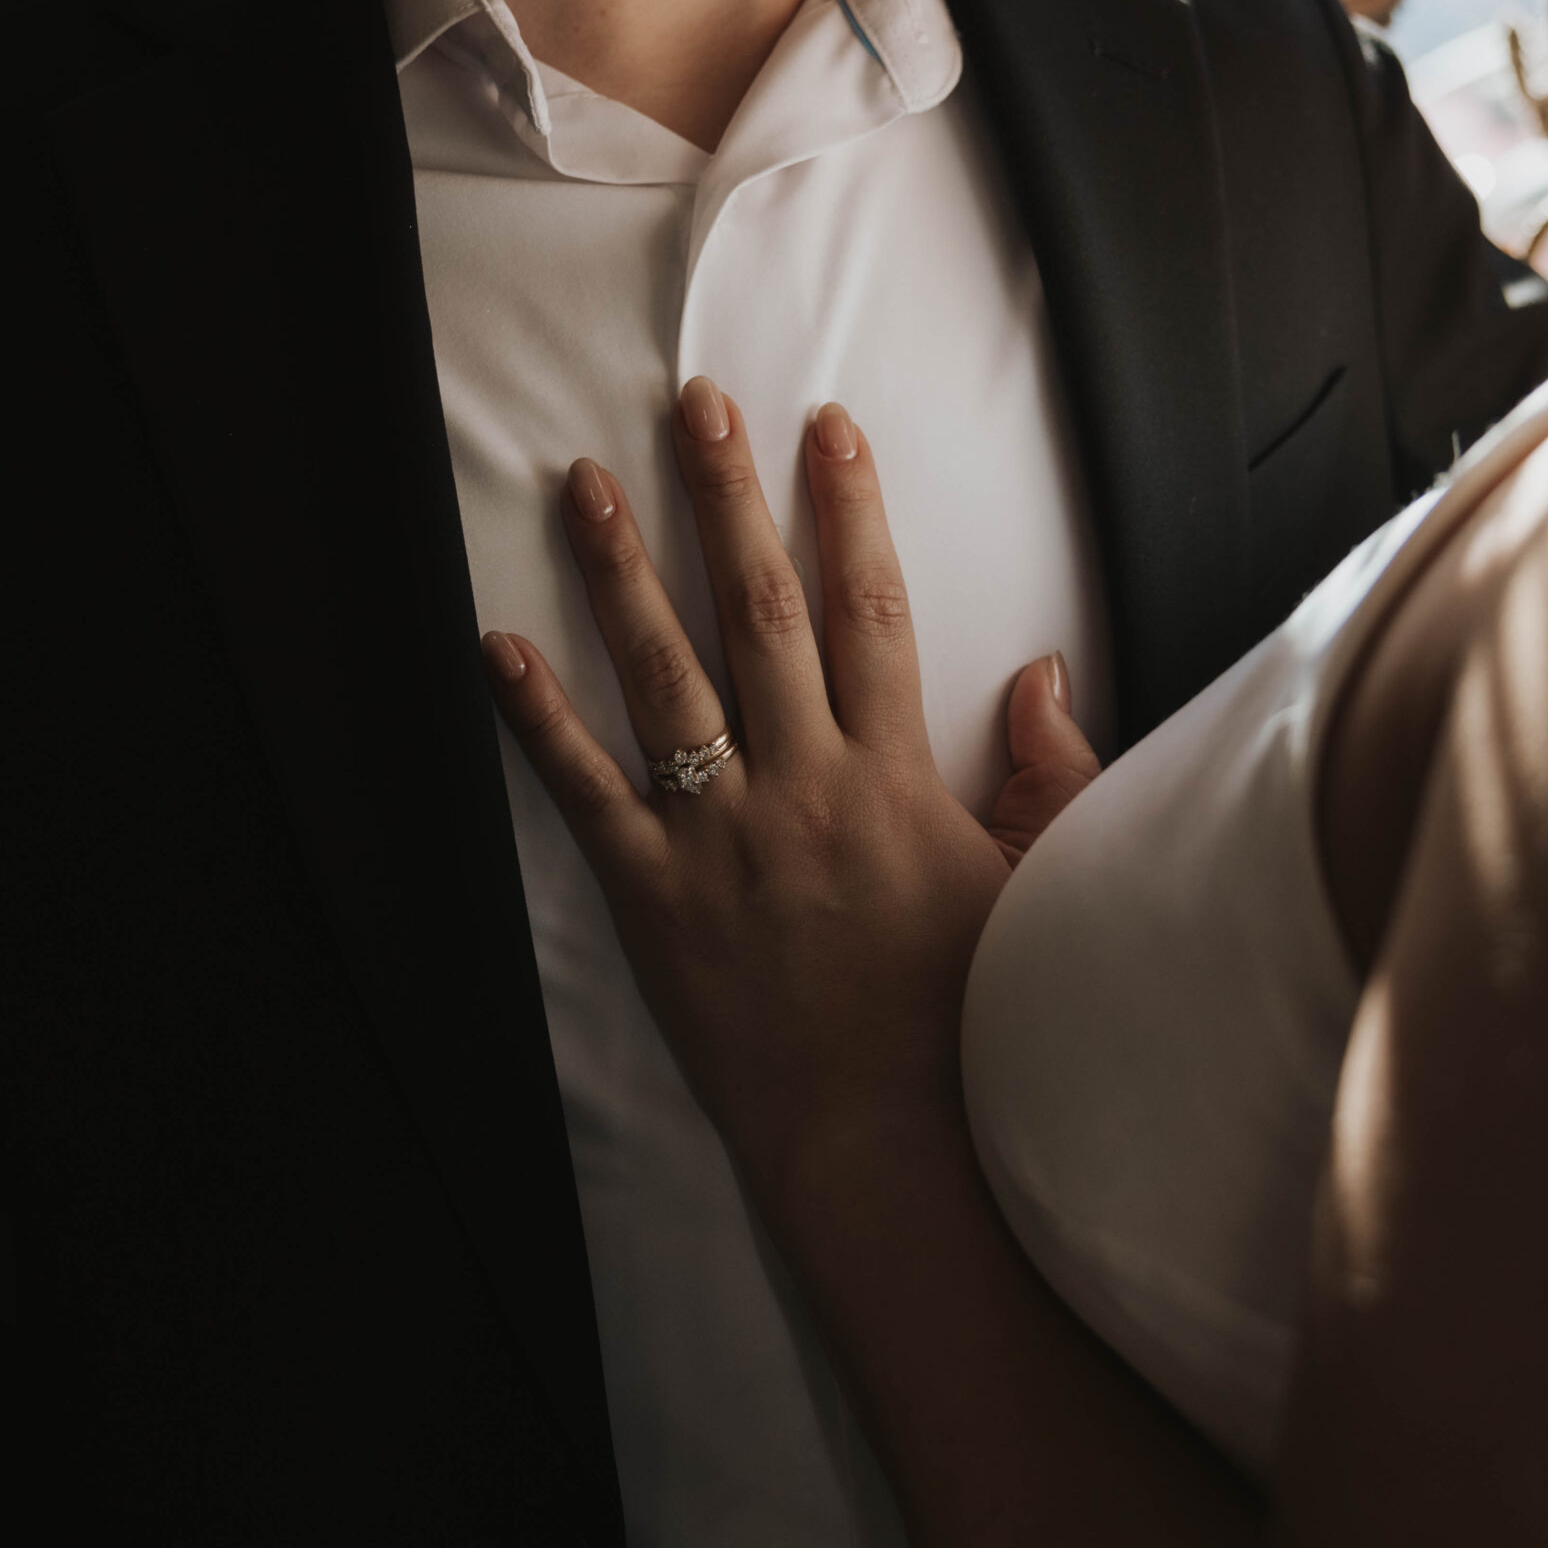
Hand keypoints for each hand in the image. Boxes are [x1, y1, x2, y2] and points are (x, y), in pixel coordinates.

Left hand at [479, 378, 1099, 1192]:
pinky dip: (538, 720)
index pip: (870, 612)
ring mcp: (718, 838)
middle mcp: (801, 787)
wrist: (885, 1141)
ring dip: (621, 574)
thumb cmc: (967, 1020)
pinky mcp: (652, 897)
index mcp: (894, 779)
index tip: (824, 429)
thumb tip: (1040, 672)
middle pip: (760, 613)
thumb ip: (1050, 776)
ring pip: (663, 678)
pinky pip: (585, 792)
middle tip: (694, 406)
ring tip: (585, 486)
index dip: (848, 512)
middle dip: (727, 498)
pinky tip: (497, 647)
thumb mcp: (1039, 892)